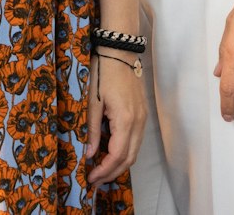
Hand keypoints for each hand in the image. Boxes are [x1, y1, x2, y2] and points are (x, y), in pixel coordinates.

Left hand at [86, 50, 145, 185]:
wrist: (119, 53)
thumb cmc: (103, 73)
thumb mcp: (93, 102)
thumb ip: (93, 130)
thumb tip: (90, 154)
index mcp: (126, 120)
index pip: (117, 155)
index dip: (104, 170)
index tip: (91, 178)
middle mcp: (138, 122)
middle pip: (129, 159)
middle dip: (112, 173)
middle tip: (94, 180)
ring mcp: (143, 119)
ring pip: (135, 152)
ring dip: (119, 165)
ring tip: (100, 171)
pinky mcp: (142, 115)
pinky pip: (136, 141)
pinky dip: (124, 152)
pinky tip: (110, 154)